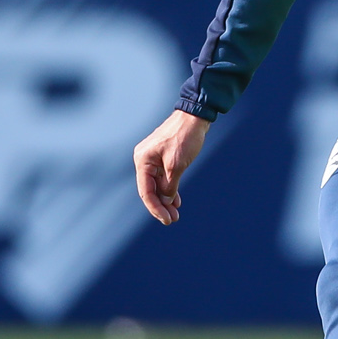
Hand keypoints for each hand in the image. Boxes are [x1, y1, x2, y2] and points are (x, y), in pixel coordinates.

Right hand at [133, 110, 212, 225]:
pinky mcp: (162, 158)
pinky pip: (163, 178)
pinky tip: (176, 201)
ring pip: (157, 185)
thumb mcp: (177, 165)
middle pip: (150, 190)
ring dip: (166, 200)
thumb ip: (169, 185)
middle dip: (161, 206)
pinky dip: (169, 189)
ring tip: (175, 214)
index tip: (166, 220)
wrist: (194, 117)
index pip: (146, 191)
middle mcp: (144, 160)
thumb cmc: (184, 137)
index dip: (155, 208)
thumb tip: (165, 199)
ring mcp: (153, 159)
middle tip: (172, 220)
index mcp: (143, 160)